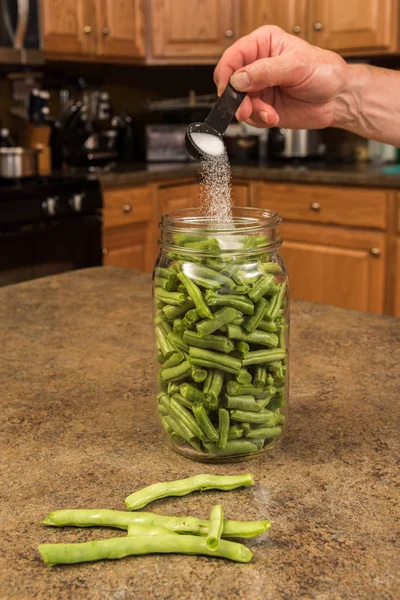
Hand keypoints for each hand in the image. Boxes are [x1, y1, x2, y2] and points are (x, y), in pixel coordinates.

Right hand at [214, 26, 350, 129]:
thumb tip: (239, 79)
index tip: (230, 89)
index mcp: (262, 44)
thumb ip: (265, 71)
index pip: (233, 57)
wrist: (337, 98)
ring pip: (238, 103)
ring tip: (269, 113)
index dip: (227, 74)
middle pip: (231, 84)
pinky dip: (259, 120)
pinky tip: (273, 116)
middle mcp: (257, 65)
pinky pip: (250, 117)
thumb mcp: (296, 66)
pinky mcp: (263, 107)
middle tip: (247, 109)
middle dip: (238, 99)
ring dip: (252, 112)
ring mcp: (259, 88)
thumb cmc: (324, 72)